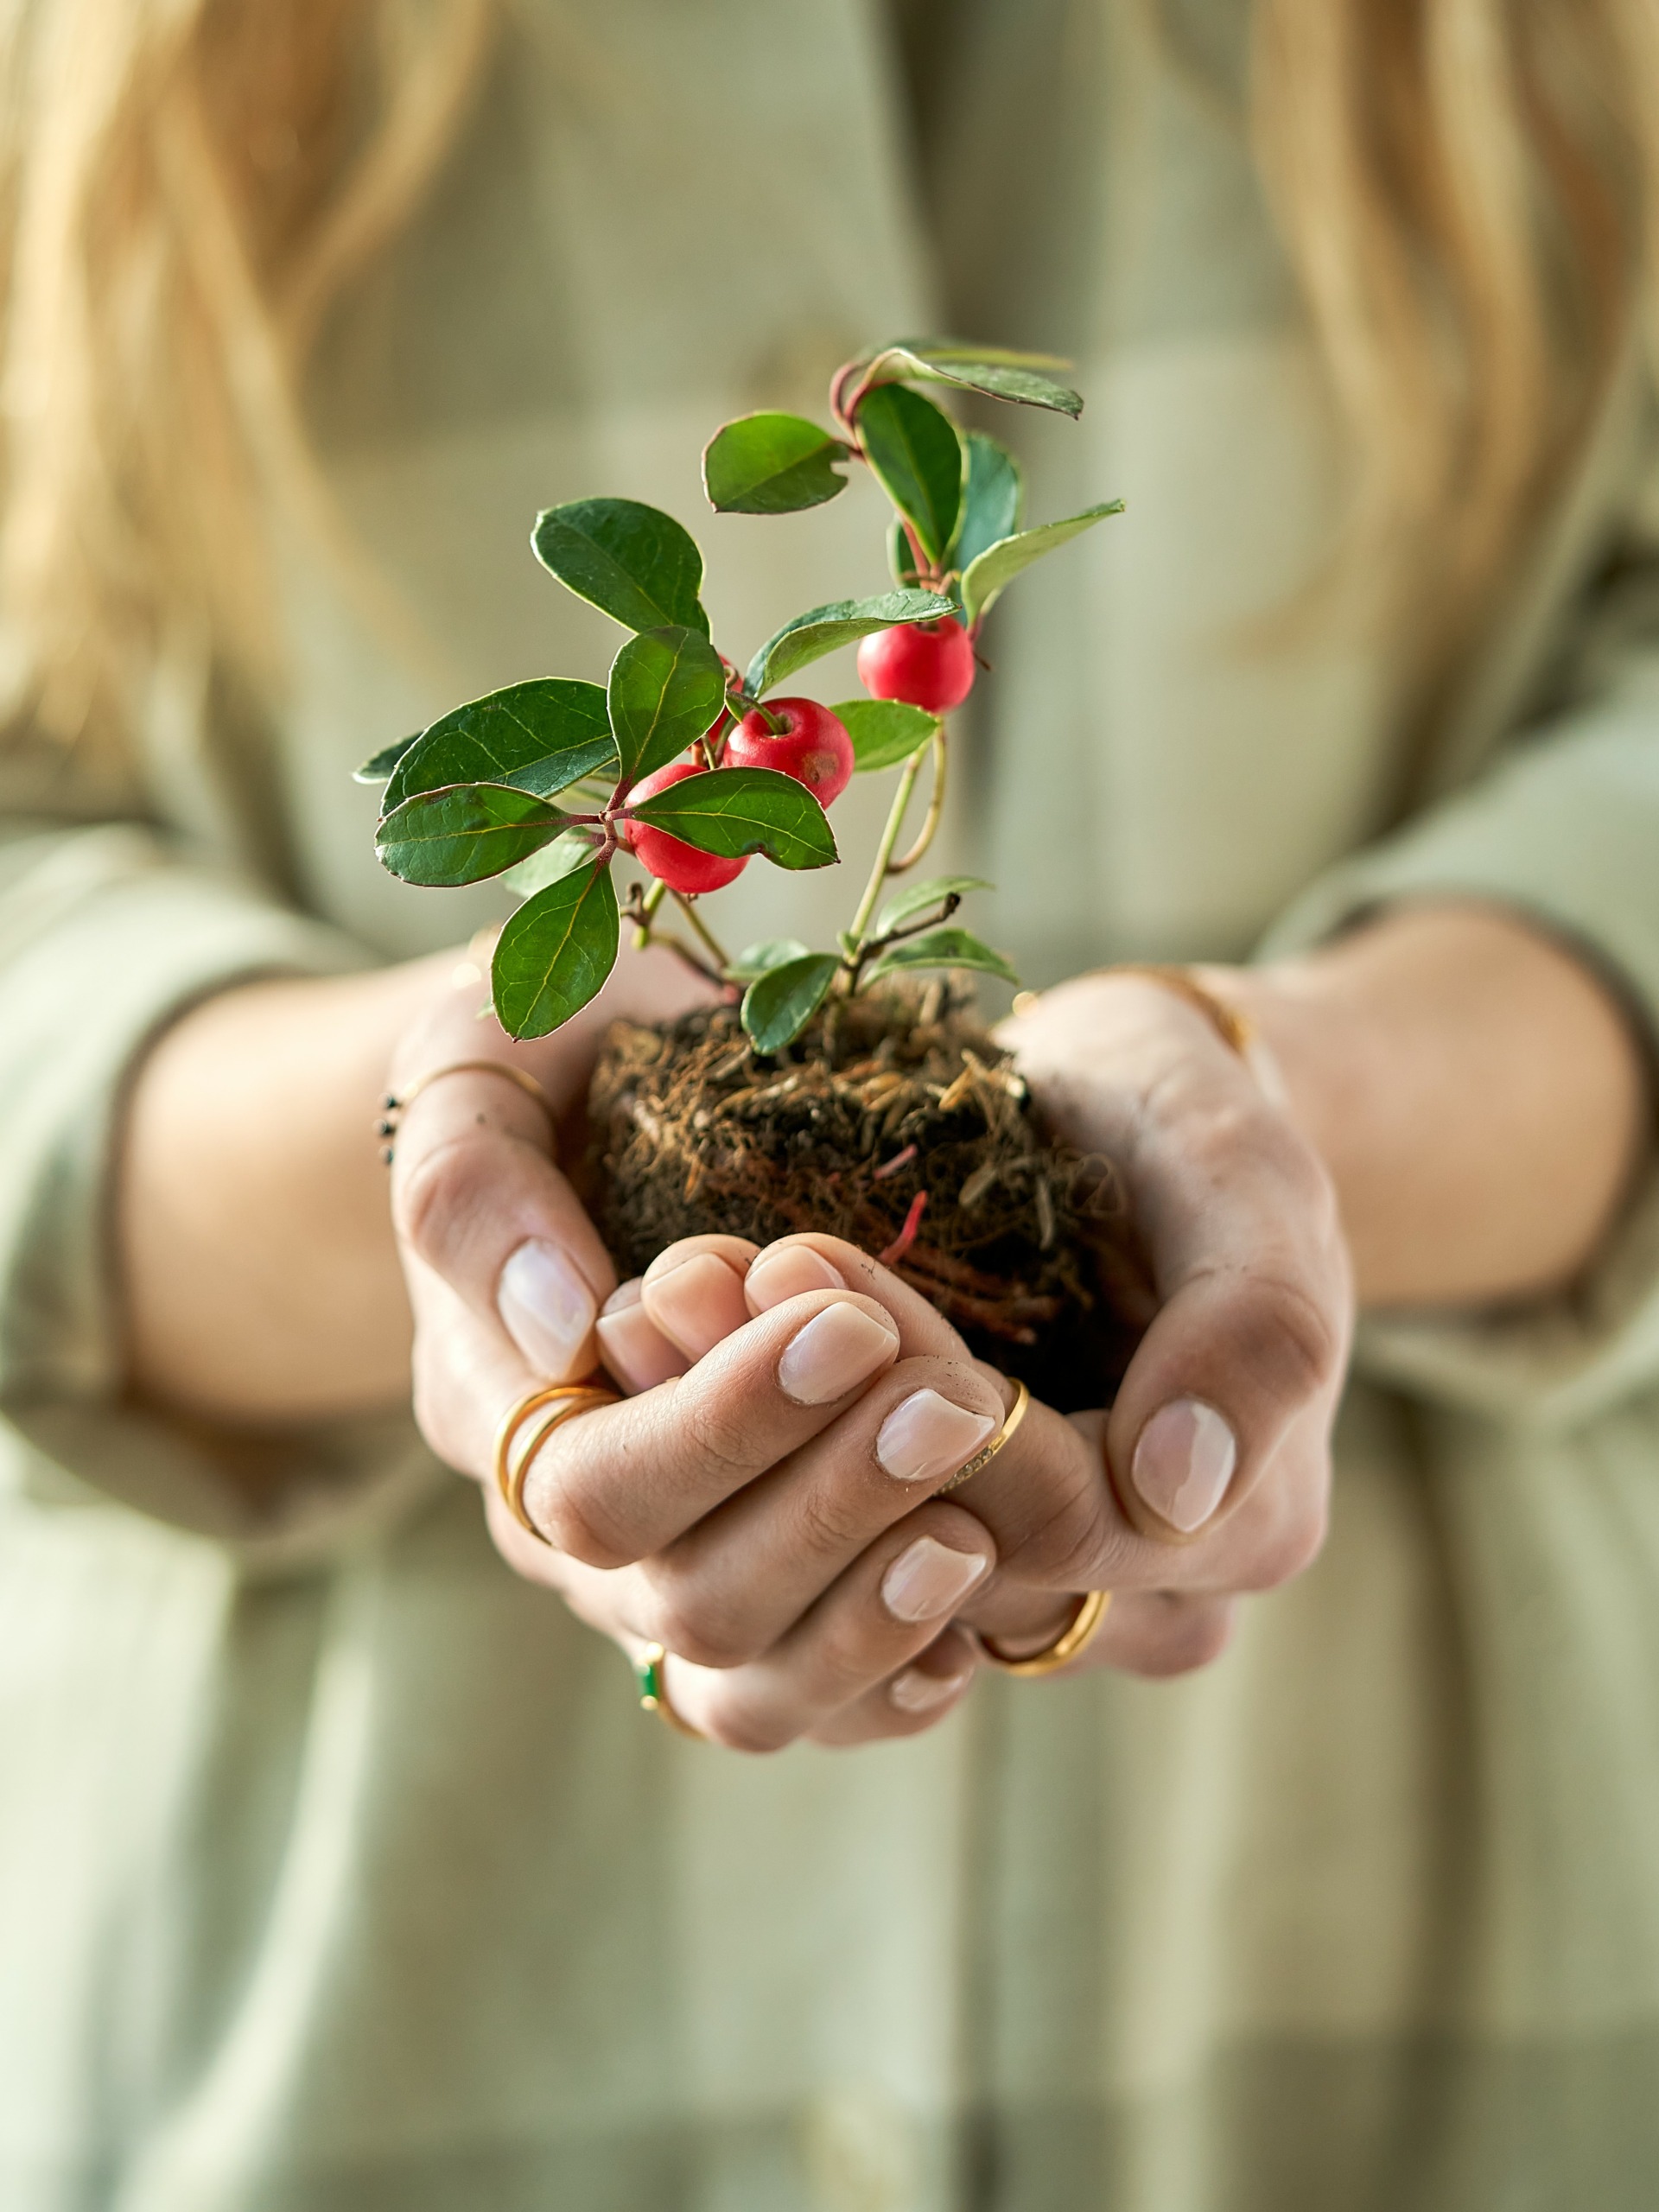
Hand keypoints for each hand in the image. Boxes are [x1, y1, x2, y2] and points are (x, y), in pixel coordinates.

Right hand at [390, 946, 996, 1748]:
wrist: (619, 1101)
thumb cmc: (557, 1063)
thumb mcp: (483, 1054)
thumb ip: (478, 1181)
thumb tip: (563, 1330)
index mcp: (497, 1406)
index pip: (592, 1483)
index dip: (726, 1424)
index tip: (853, 1322)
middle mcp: (571, 1527)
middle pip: (681, 1598)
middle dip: (829, 1507)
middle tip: (955, 1401)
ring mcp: (664, 1575)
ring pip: (747, 1688)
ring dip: (870, 1616)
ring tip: (980, 1526)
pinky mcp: (762, 1601)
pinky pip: (819, 1704)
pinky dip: (897, 1680)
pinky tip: (976, 1610)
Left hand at [570, 966, 1352, 1719]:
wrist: (1126, 1115)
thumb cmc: (1187, 1122)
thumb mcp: (1243, 1177)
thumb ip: (1253, 1329)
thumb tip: (1175, 1490)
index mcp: (1240, 1525)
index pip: (1046, 1517)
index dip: (912, 1401)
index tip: (797, 1261)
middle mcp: (1138, 1599)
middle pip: (936, 1560)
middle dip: (798, 1420)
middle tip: (683, 1276)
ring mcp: (1030, 1594)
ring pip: (857, 1580)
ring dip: (738, 1446)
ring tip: (659, 1299)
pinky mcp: (932, 1560)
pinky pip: (821, 1562)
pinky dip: (734, 1462)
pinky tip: (658, 1351)